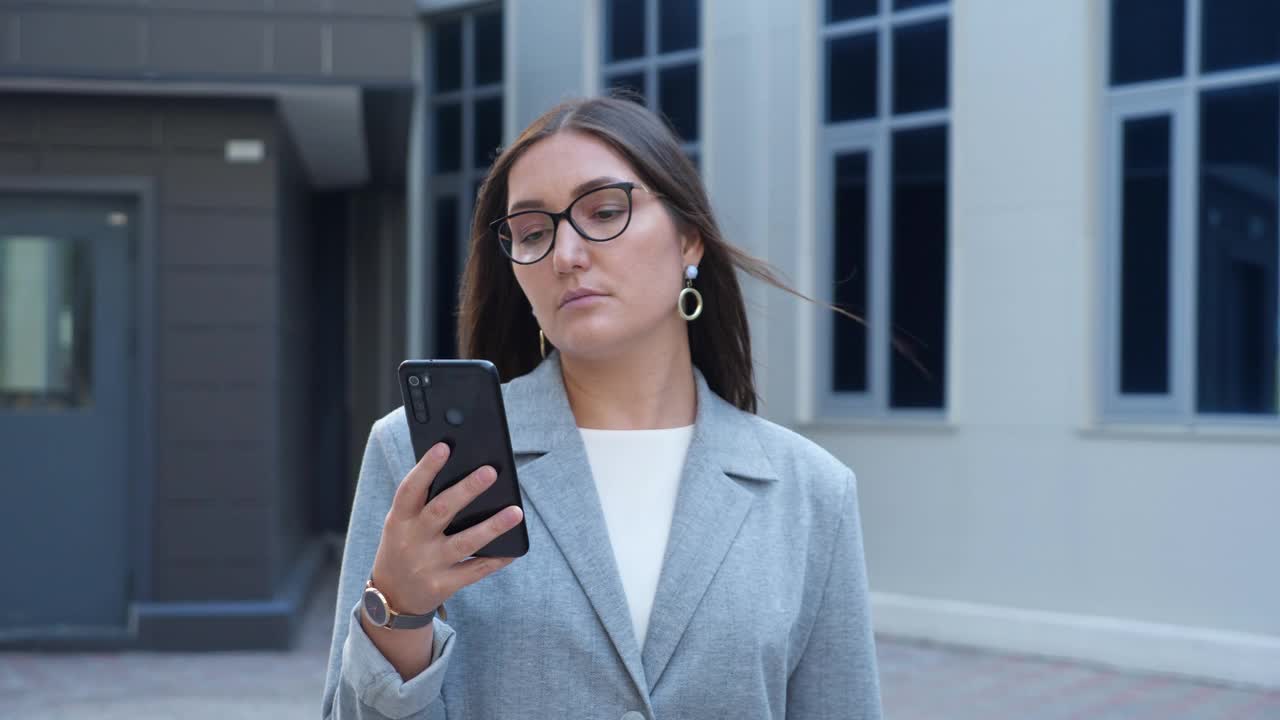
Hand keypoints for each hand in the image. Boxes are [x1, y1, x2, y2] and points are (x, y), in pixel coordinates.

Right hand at [369, 442, 523, 615]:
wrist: (390, 597)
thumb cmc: (403, 546)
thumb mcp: (401, 523)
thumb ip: (423, 502)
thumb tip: (463, 472)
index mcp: (399, 519)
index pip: (410, 489)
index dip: (426, 468)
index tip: (444, 447)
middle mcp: (412, 540)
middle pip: (441, 511)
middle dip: (467, 490)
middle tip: (491, 471)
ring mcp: (428, 564)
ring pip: (465, 542)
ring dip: (492, 526)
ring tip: (516, 511)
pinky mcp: (442, 585)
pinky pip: (475, 570)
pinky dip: (495, 559)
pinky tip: (513, 549)